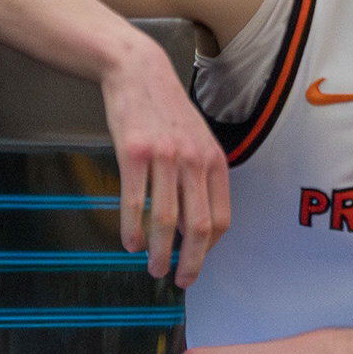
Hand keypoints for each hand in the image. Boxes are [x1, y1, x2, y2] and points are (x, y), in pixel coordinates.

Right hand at [101, 36, 231, 285]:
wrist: (140, 73)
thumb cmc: (167, 113)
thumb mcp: (196, 141)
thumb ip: (200, 178)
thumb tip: (194, 224)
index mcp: (214, 161)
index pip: (221, 217)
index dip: (210, 247)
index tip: (197, 264)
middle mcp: (194, 161)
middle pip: (199, 225)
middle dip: (191, 261)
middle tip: (180, 281)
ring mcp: (165, 157)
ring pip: (166, 219)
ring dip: (161, 252)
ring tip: (155, 269)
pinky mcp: (134, 153)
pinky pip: (134, 201)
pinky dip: (132, 228)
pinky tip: (130, 243)